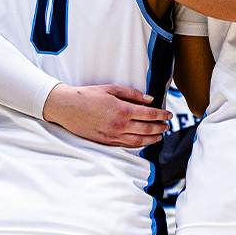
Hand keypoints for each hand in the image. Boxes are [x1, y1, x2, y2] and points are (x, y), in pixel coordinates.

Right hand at [45, 83, 172, 147]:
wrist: (67, 108)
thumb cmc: (88, 95)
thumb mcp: (111, 89)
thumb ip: (132, 94)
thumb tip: (149, 99)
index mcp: (123, 110)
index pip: (149, 115)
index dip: (162, 115)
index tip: (169, 114)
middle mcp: (120, 125)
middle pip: (147, 130)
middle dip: (160, 128)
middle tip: (167, 125)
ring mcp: (113, 136)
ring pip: (139, 141)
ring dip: (152, 139)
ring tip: (160, 135)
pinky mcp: (106, 142)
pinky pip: (127, 146)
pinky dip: (139, 144)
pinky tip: (144, 141)